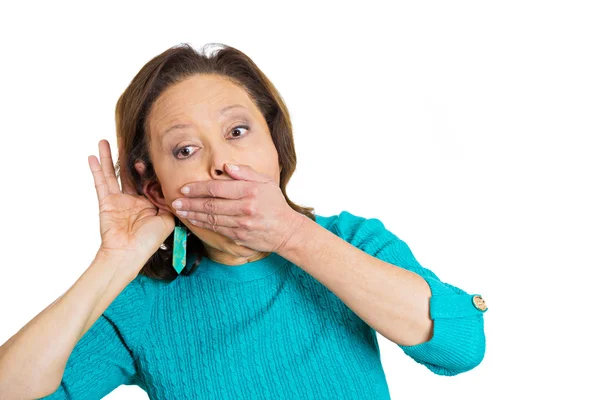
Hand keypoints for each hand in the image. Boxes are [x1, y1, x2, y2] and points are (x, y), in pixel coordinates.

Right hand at [88, 140, 174, 272]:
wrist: (129, 253)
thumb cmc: (149, 240)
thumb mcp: (167, 219)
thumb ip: (169, 203)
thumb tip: (174, 190)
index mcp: (148, 204)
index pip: (148, 181)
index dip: (149, 170)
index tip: (149, 159)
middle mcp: (133, 200)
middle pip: (130, 173)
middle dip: (128, 158)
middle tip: (125, 139)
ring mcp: (118, 200)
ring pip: (113, 174)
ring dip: (108, 157)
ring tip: (105, 140)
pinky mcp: (106, 202)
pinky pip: (100, 183)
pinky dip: (97, 170)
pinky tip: (93, 156)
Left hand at [172, 163, 305, 253]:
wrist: (286, 230)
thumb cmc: (275, 204)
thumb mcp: (265, 182)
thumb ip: (246, 173)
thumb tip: (226, 166)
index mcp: (250, 191)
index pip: (218, 188)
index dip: (198, 188)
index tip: (185, 188)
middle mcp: (245, 208)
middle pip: (211, 204)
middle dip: (190, 203)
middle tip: (175, 201)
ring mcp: (242, 224)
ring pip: (211, 218)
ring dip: (193, 215)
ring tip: (180, 211)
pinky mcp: (239, 236)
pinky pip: (217, 229)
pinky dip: (203, 225)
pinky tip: (194, 221)